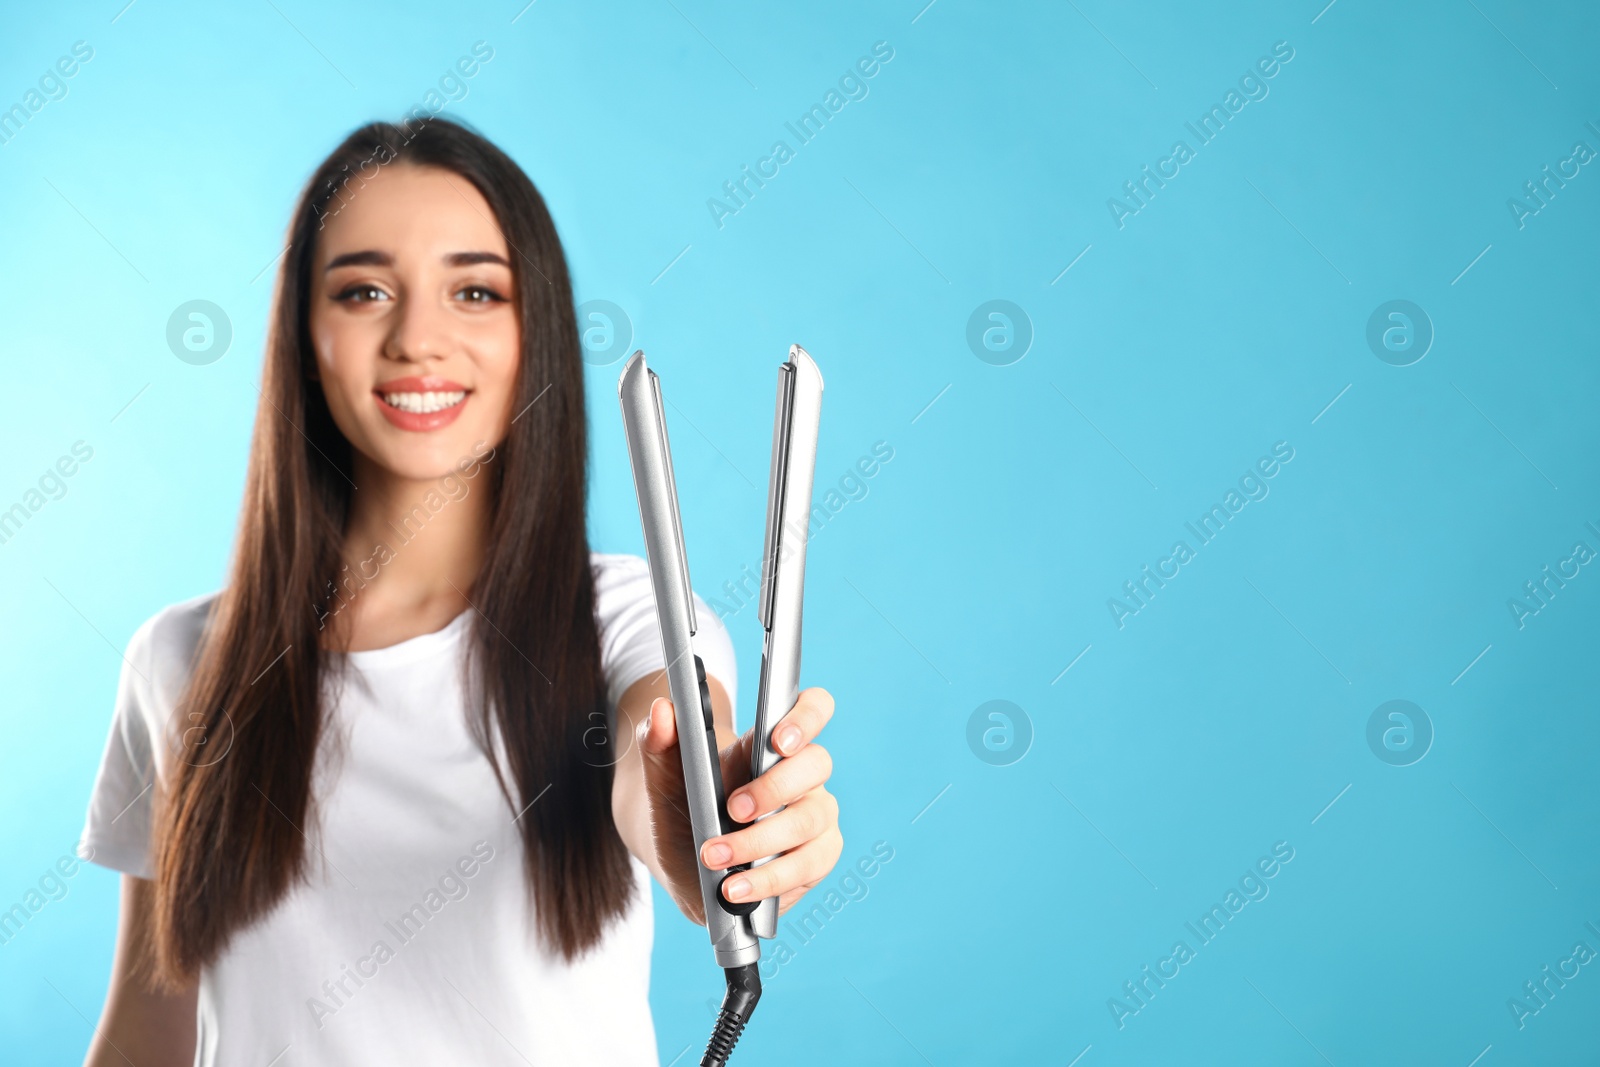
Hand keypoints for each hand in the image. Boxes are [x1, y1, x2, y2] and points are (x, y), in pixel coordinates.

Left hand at [637, 687, 841, 924]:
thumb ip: (659, 738)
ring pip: (812, 821)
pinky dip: (767, 880)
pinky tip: (734, 889)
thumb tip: (662, 710)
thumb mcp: (664, 773)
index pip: (813, 708)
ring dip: (760, 843)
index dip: (806, 717)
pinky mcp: (816, 860)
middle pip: (817, 765)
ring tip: (715, 859)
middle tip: (731, 809)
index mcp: (772, 741)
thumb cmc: (685, 803)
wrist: (685, 859)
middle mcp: (804, 776)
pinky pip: (807, 867)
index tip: (778, 741)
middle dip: (773, 789)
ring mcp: (815, 817)